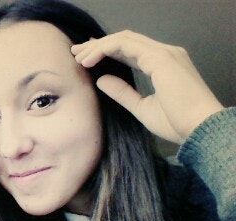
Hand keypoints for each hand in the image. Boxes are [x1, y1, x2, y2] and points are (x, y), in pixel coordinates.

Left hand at [72, 30, 223, 143]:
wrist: (198, 128)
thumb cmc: (176, 122)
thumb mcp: (141, 107)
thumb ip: (123, 92)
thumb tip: (101, 80)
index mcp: (163, 64)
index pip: (130, 50)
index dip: (107, 51)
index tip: (86, 60)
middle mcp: (165, 54)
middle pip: (126, 40)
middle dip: (98, 45)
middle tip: (76, 53)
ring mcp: (164, 53)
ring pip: (124, 39)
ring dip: (98, 46)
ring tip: (78, 57)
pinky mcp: (161, 58)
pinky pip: (126, 45)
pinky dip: (105, 49)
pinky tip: (89, 60)